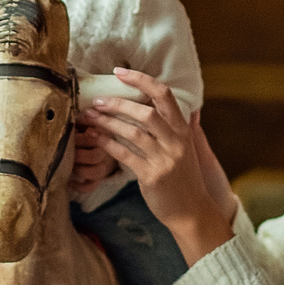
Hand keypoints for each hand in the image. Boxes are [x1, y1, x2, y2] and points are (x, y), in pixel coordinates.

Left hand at [71, 124, 114, 191]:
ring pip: (95, 172)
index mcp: (103, 136)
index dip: (83, 139)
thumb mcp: (86, 121)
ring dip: (80, 169)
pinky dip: (80, 187)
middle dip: (78, 154)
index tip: (71, 135)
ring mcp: (101, 167)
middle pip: (95, 156)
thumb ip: (84, 118)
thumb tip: (81, 116)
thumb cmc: (85, 129)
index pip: (96, 139)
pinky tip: (69, 182)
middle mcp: (104, 153)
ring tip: (68, 165)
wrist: (98, 144)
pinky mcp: (97, 179)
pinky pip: (91, 187)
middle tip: (66, 151)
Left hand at [84, 68, 237, 264]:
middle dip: (118, 103)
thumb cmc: (186, 179)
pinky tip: (95, 138)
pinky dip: (108, 144)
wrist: (192, 212)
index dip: (141, 80)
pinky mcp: (152, 177)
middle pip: (146, 112)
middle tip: (96, 100)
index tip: (119, 72)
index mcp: (183, 130)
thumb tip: (188, 108)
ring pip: (133, 132)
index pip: (164, 94)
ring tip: (90, 117)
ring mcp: (165, 160)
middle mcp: (176, 142)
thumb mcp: (189, 149)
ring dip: (108, 122)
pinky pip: (125, 155)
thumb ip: (183, 128)